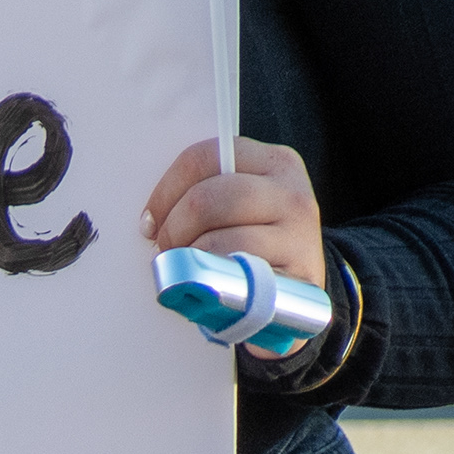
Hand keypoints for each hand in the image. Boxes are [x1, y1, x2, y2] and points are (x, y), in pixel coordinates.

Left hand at [142, 138, 326, 292]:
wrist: (301, 296)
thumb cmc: (258, 246)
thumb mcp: (243, 207)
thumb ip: (210, 194)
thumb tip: (155, 215)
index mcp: (274, 162)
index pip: (203, 157)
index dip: (166, 190)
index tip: (151, 218)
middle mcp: (290, 192)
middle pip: (205, 199)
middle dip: (173, 227)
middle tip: (164, 248)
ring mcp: (297, 233)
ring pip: (217, 240)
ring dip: (188, 259)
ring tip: (185, 269)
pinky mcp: (295, 275)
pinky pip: (235, 276)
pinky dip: (213, 282)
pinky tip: (208, 284)